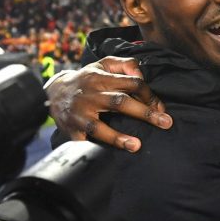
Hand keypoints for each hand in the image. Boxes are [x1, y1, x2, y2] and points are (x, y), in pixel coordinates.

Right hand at [46, 56, 172, 151]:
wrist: (53, 92)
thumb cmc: (88, 78)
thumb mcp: (104, 64)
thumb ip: (126, 64)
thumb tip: (141, 75)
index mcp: (101, 78)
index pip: (132, 83)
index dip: (149, 95)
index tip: (161, 108)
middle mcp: (91, 95)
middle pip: (120, 102)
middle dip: (145, 113)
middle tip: (166, 123)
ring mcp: (80, 114)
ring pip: (99, 126)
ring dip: (118, 137)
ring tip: (136, 146)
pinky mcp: (71, 129)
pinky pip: (84, 141)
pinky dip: (94, 148)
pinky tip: (108, 156)